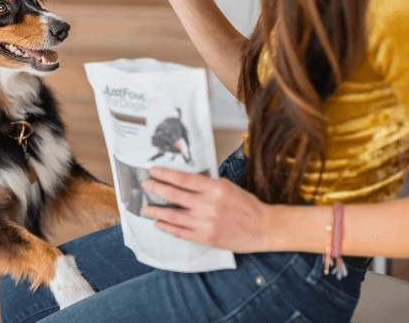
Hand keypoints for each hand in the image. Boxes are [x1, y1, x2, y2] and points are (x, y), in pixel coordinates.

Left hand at [141, 167, 274, 252]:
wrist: (264, 227)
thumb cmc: (246, 205)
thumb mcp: (227, 186)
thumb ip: (206, 184)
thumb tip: (183, 181)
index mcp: (214, 188)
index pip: (183, 179)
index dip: (165, 174)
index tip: (153, 170)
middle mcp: (208, 205)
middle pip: (174, 195)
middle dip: (156, 188)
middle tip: (145, 185)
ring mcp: (206, 222)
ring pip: (173, 216)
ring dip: (156, 211)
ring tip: (146, 209)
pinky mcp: (206, 237)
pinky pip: (180, 232)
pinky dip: (167, 227)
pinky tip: (158, 224)